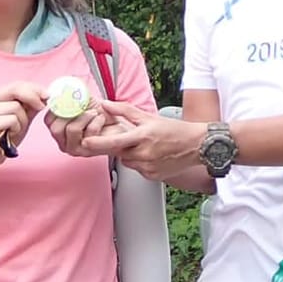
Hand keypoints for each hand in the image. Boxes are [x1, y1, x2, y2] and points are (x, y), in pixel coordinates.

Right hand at [0, 82, 44, 175]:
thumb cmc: (7, 135)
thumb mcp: (22, 116)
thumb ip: (31, 105)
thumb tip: (45, 95)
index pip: (17, 84)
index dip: (34, 88)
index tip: (47, 95)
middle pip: (15, 90)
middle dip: (32, 98)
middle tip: (41, 107)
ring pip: (16, 107)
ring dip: (23, 120)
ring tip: (16, 129)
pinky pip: (12, 120)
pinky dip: (16, 128)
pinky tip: (10, 134)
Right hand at [45, 94, 134, 156]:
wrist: (119, 128)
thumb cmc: (102, 116)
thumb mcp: (86, 101)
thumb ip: (74, 95)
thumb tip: (67, 86)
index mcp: (59, 130)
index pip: (48, 120)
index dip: (57, 107)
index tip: (66, 98)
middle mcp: (63, 142)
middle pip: (55, 128)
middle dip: (70, 112)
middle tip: (81, 107)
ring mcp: (74, 148)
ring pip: (71, 130)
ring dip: (84, 117)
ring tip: (94, 113)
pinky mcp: (87, 151)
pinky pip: (88, 133)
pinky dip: (96, 122)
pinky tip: (100, 120)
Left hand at [82, 113, 207, 182]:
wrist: (197, 146)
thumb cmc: (175, 130)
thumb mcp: (149, 117)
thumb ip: (124, 111)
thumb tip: (105, 105)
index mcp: (142, 137)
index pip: (114, 142)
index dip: (98, 144)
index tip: (85, 143)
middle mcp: (144, 154)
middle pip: (119, 153)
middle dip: (119, 147)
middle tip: (131, 139)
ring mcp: (148, 167)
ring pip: (128, 162)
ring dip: (131, 155)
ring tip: (147, 146)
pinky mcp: (152, 176)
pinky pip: (138, 170)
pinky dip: (141, 163)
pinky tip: (153, 156)